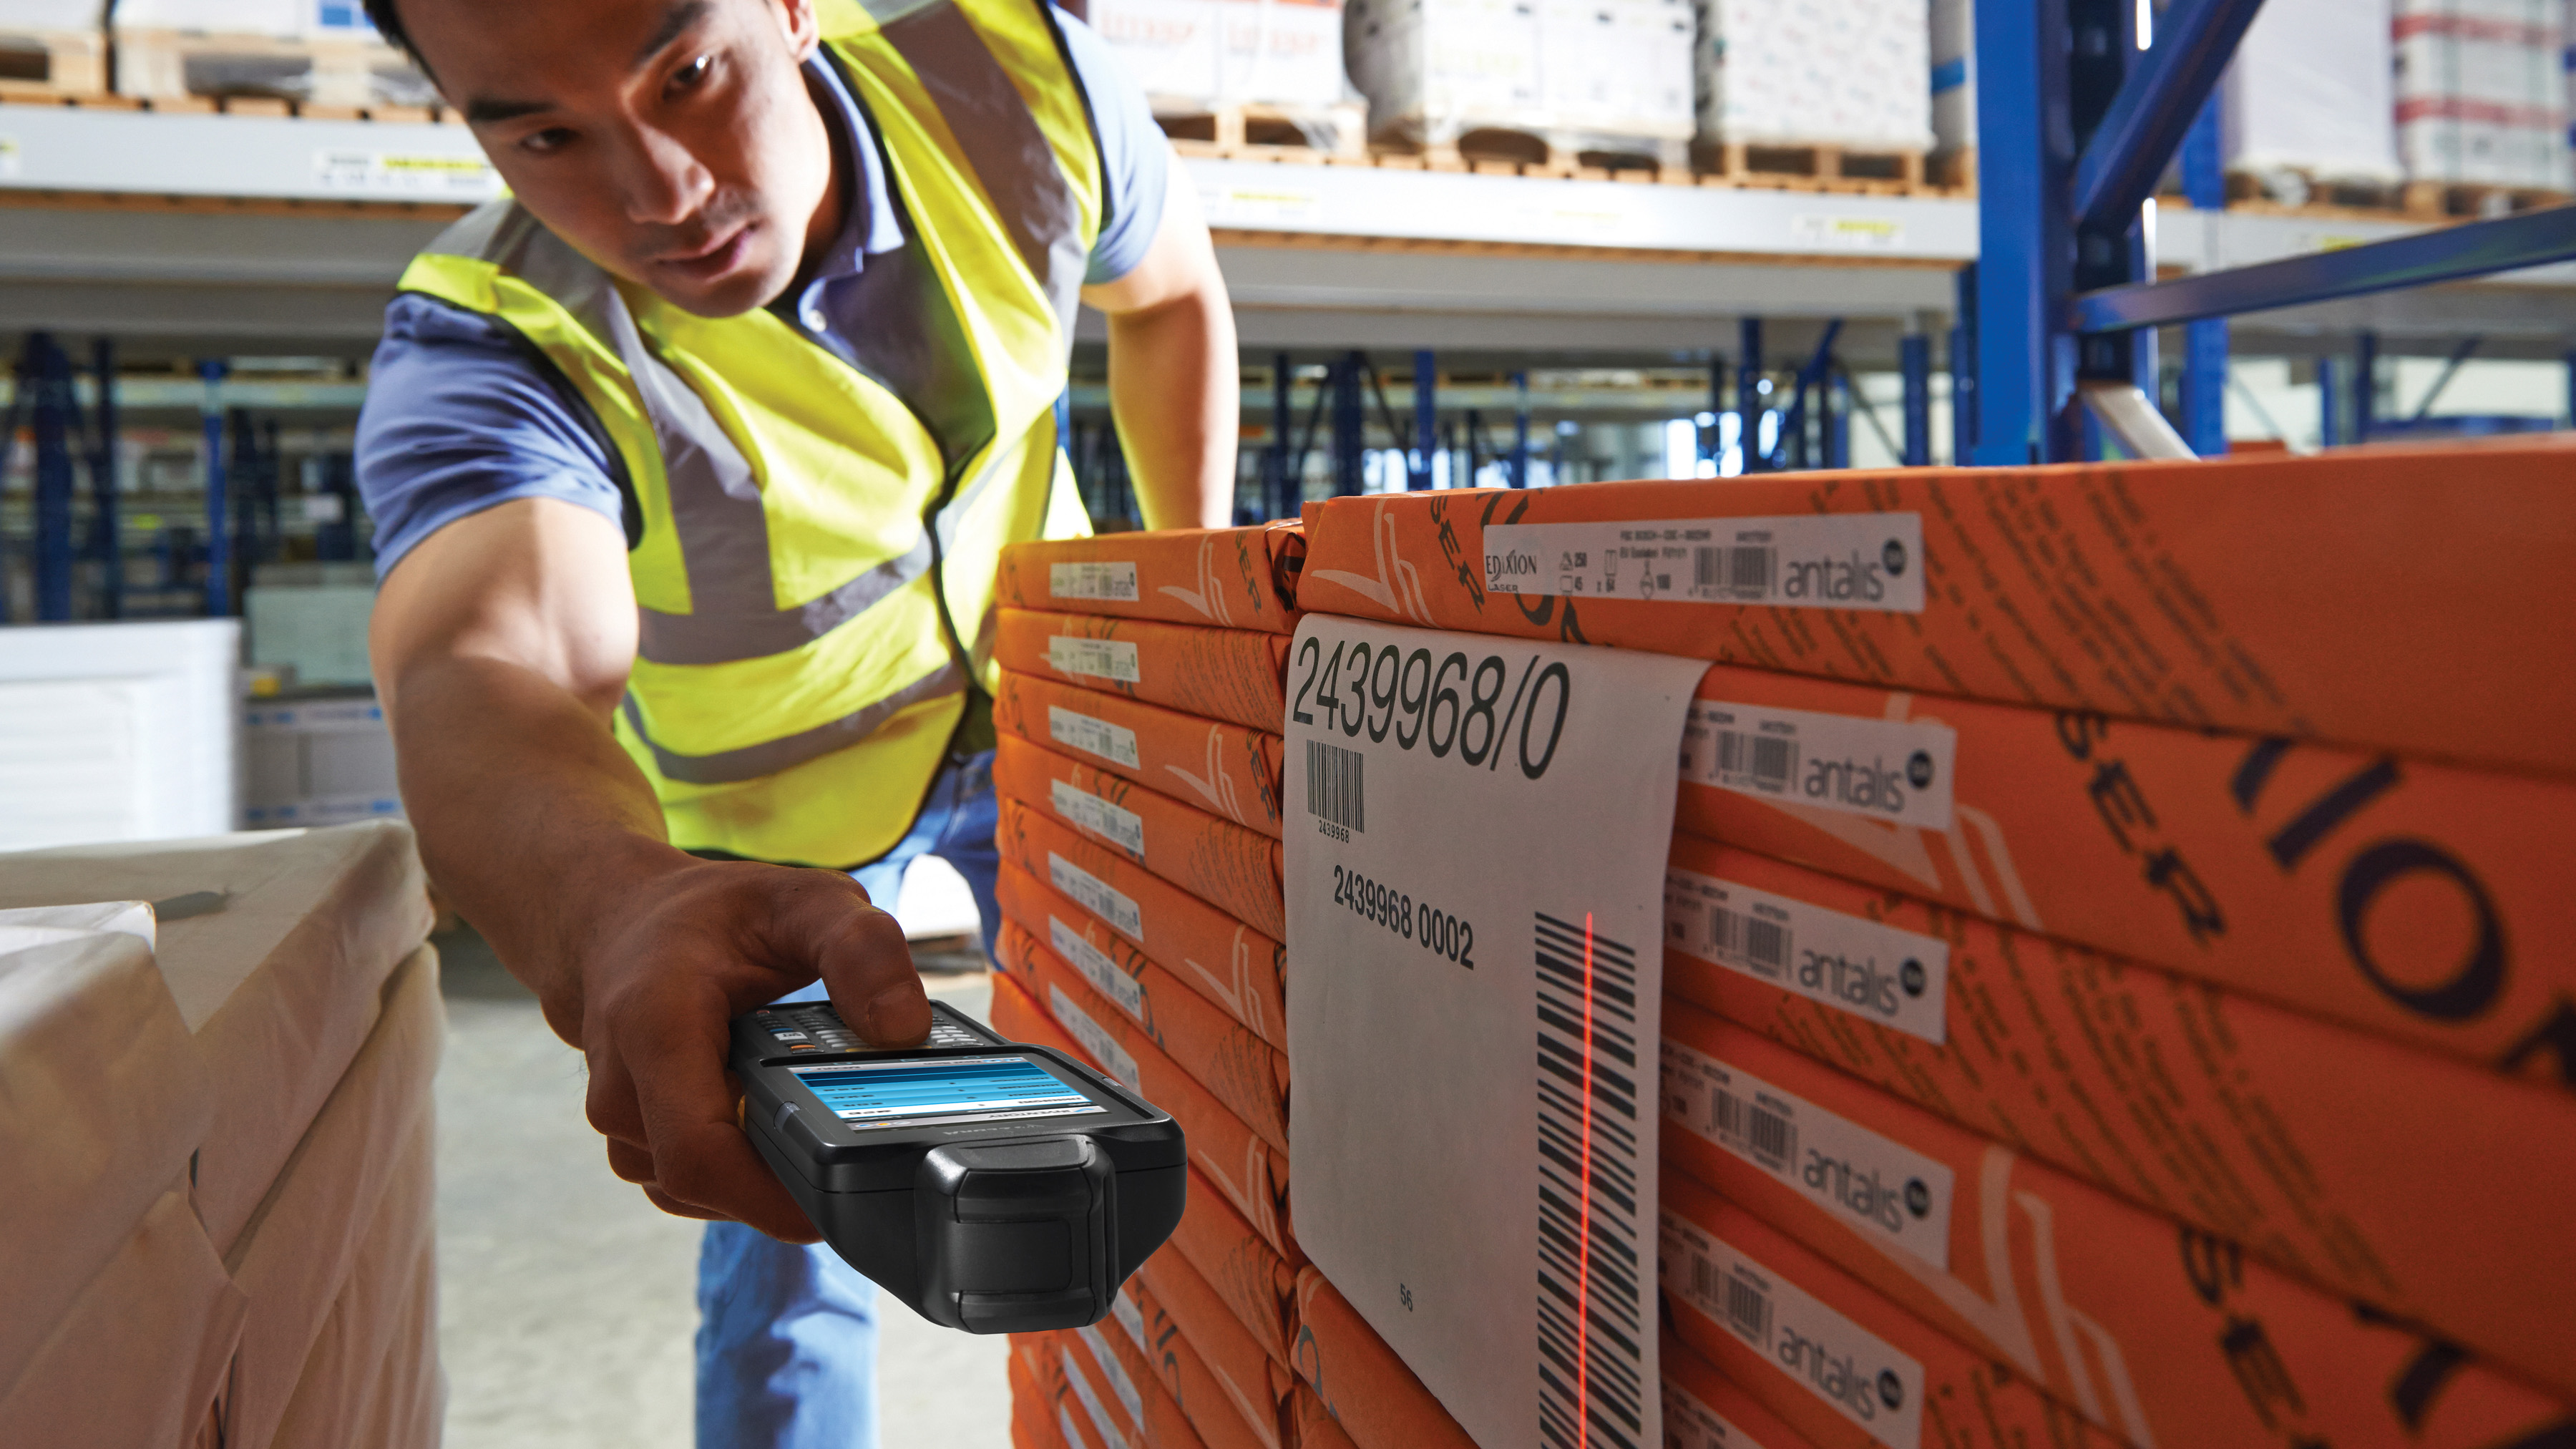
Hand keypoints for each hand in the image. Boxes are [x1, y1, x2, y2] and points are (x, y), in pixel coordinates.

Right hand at [547, 854, 931, 1240]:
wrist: (619, 920)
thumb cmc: (713, 914)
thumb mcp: (803, 901)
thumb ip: (860, 949)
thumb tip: (903, 1029)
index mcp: (655, 1028)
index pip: (698, 1154)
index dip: (769, 1198)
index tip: (837, 1206)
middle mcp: (621, 1086)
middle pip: (701, 1183)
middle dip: (780, 1184)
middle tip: (853, 1152)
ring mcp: (621, 1121)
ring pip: (694, 1191)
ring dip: (758, 1177)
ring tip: (816, 1125)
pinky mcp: (635, 1138)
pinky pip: (690, 1181)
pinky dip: (738, 1168)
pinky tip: (778, 1130)